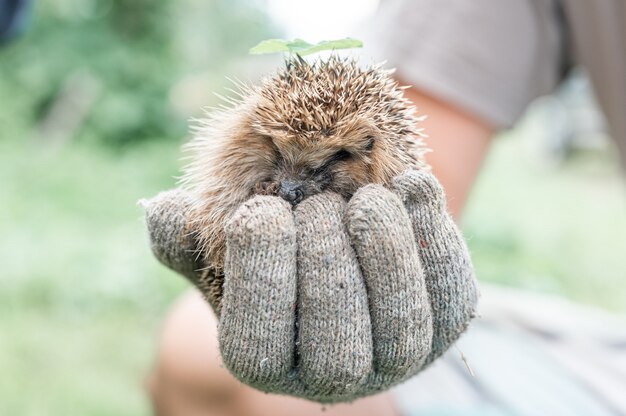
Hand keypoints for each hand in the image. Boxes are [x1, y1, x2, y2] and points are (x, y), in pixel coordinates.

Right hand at [143, 170, 477, 402]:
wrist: (339, 238)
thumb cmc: (275, 246)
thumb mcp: (222, 243)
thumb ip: (190, 234)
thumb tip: (165, 213)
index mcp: (268, 360)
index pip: (258, 344)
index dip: (260, 276)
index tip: (261, 212)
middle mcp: (335, 374)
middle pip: (336, 345)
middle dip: (325, 265)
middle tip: (318, 206)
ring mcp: (399, 354)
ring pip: (402, 327)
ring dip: (385, 254)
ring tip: (368, 200)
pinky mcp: (446, 322)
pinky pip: (451, 292)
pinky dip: (435, 237)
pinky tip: (414, 188)